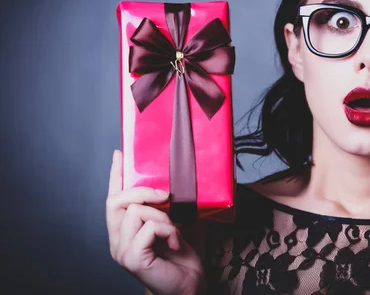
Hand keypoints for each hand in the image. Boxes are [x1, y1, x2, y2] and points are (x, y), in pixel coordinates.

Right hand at [106, 150, 205, 294]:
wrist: (191, 285)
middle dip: (143, 191)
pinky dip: (167, 230)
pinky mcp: (131, 258)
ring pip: (136, 211)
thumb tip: (168, 182)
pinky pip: (148, 226)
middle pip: (117, 200)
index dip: (116, 175)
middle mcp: (117, 240)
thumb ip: (164, 206)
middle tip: (166, 196)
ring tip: (174, 233)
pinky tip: (174, 243)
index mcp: (124, 230)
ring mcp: (121, 250)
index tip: (119, 153)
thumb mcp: (174, 223)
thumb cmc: (183, 256)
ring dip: (163, 217)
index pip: (114, 198)